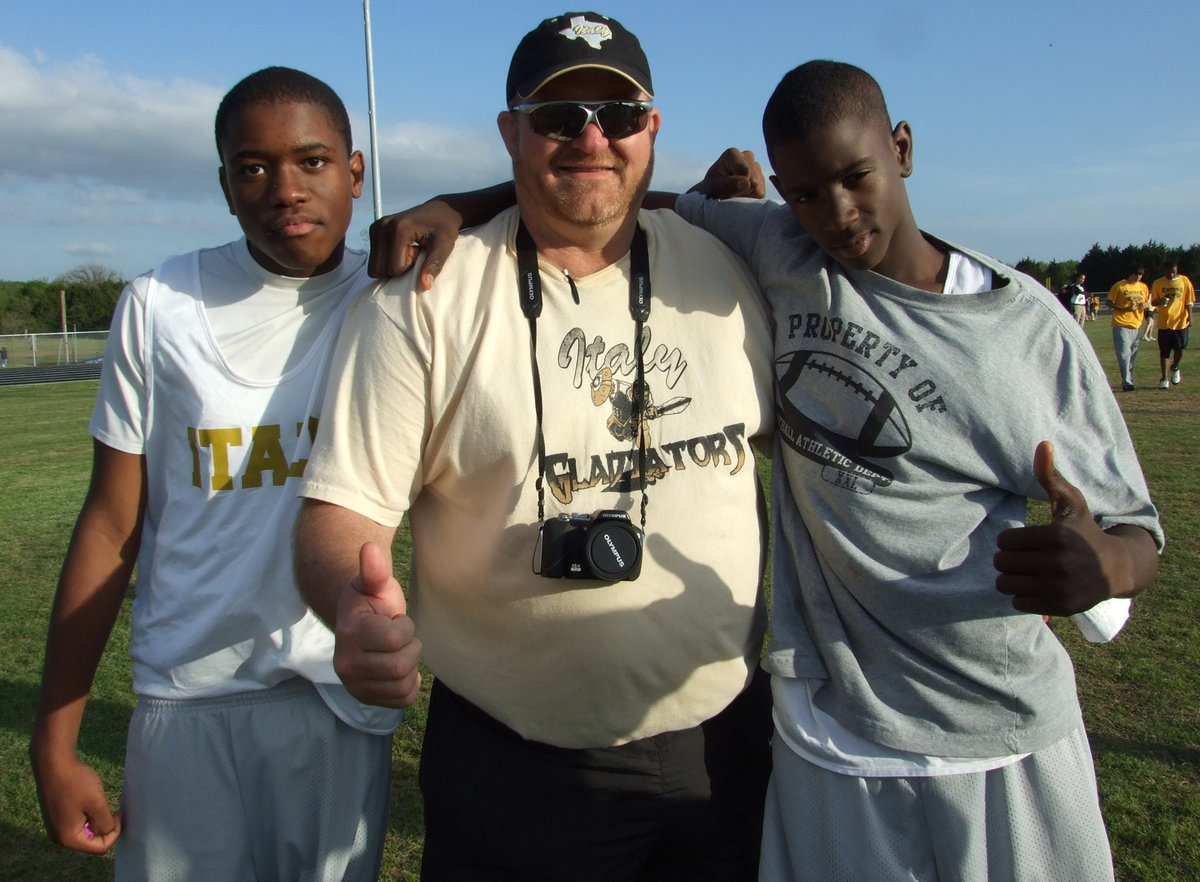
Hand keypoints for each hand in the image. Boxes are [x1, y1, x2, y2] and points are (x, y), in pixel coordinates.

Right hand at [30, 751, 121, 853]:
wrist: (53, 762)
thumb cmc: (76, 782)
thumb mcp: (97, 803)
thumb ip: (105, 823)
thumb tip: (107, 833)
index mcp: (68, 838)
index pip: (99, 847)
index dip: (115, 832)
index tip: (118, 812)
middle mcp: (58, 837)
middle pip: (91, 840)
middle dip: (105, 825)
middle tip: (112, 807)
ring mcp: (55, 826)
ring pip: (85, 830)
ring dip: (96, 818)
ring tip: (99, 801)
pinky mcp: (55, 816)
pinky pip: (77, 821)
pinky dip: (87, 813)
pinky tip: (89, 798)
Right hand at [332, 542, 422, 706]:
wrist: (356, 625)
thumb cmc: (372, 602)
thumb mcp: (375, 584)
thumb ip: (374, 570)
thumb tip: (370, 547)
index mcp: (350, 634)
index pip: (395, 640)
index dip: (405, 628)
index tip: (396, 619)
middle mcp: (346, 665)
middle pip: (401, 667)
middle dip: (410, 648)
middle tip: (400, 638)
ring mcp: (355, 685)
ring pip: (404, 686)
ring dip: (410, 667)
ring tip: (397, 652)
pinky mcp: (366, 699)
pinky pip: (403, 700)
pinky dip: (408, 685)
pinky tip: (398, 668)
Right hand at [368, 201, 462, 287]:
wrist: (439, 210)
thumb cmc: (444, 228)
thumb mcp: (444, 246)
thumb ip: (434, 264)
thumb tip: (425, 285)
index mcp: (398, 228)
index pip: (394, 268)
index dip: (409, 268)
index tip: (420, 253)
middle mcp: (382, 226)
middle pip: (379, 270)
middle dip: (397, 269)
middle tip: (413, 253)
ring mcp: (376, 227)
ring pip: (374, 267)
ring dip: (392, 265)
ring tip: (407, 250)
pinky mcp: (374, 230)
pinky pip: (375, 260)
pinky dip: (388, 260)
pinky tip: (401, 248)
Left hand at [687, 148, 765, 199]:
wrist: (714, 196)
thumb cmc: (711, 190)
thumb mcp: (714, 189)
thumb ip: (728, 185)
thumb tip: (747, 183)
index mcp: (732, 154)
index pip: (744, 172)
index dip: (735, 185)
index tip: (723, 187)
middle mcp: (747, 156)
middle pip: (753, 179)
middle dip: (741, 191)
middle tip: (728, 192)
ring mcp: (756, 167)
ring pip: (758, 187)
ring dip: (745, 195)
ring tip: (734, 193)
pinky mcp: (762, 180)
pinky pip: (760, 194)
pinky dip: (750, 199)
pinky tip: (740, 195)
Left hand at [994, 441, 1134, 615]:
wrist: (1115, 568)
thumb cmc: (1084, 530)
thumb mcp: (1071, 501)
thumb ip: (1050, 476)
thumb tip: (1042, 443)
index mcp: (1055, 537)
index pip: (1004, 541)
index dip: (1011, 540)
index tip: (1024, 540)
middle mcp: (1058, 564)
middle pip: (1001, 563)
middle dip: (1008, 559)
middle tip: (1023, 557)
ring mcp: (1059, 588)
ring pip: (1006, 585)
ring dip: (1012, 578)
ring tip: (1027, 572)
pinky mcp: (1060, 607)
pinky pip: (1018, 603)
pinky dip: (1022, 596)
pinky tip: (1037, 586)